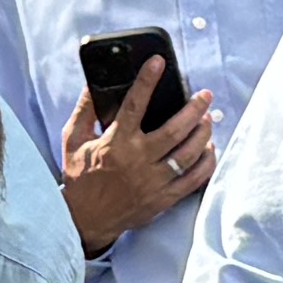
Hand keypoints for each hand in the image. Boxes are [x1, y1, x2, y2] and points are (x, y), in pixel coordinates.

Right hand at [59, 88, 215, 247]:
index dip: (147, 80)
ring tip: (208, 119)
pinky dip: (206, 162)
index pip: (135, 105)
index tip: (158, 62)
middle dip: (194, 108)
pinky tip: (209, 149)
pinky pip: (193, 179)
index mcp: (115, 143)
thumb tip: (93, 84)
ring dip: (203, 133)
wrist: (86, 220)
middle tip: (205, 95)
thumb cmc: (80, 178)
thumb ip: (84, 111)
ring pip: (189, 153)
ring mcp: (153, 182)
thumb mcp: (73, 140)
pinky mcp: (163, 198)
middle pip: (175, 130)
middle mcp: (137, 161)